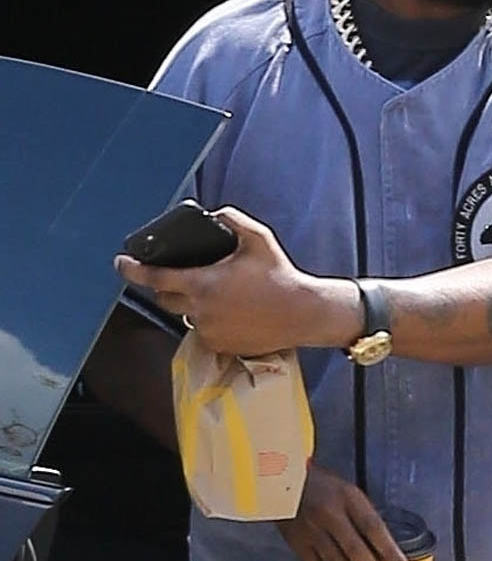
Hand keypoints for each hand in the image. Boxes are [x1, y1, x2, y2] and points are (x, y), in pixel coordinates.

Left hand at [113, 207, 356, 354]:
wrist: (303, 313)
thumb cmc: (281, 275)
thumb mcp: (258, 238)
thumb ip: (231, 220)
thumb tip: (213, 215)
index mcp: (203, 283)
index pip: (154, 277)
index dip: (132, 269)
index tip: (120, 263)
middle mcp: (200, 310)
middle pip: (164, 299)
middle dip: (167, 286)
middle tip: (186, 276)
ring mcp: (208, 331)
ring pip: (185, 315)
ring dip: (192, 304)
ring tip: (220, 294)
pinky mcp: (219, 345)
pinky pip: (203, 331)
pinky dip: (209, 320)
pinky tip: (231, 311)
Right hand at [276, 464, 407, 560]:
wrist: (282, 481)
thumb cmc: (322, 486)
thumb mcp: (348, 491)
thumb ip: (364, 517)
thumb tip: (384, 550)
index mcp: (348, 498)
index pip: (373, 527)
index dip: (389, 551)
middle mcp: (330, 515)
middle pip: (356, 551)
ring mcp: (313, 532)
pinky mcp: (298, 546)